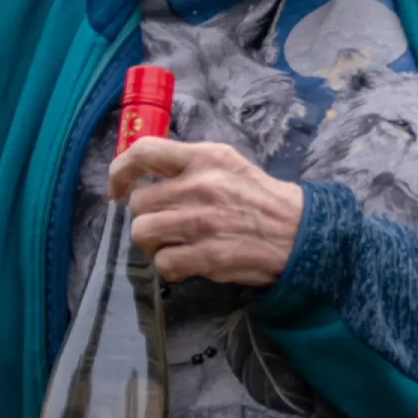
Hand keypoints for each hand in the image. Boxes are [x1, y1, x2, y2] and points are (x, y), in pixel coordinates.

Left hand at [109, 136, 303, 287]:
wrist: (300, 232)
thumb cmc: (259, 197)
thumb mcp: (227, 164)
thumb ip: (189, 164)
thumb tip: (147, 173)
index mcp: (204, 158)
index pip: (144, 151)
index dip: (120, 170)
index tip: (117, 188)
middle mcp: (199, 186)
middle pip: (138, 202)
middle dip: (147, 215)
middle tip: (166, 221)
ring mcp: (202, 223)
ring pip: (142, 233)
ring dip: (153, 242)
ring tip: (173, 242)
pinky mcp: (207, 256)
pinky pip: (163, 263)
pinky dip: (170, 266)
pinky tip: (187, 261)